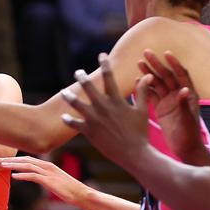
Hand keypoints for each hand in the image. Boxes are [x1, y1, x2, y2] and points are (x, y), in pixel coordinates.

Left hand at [0, 155, 88, 204]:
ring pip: (27, 165)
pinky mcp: (49, 181)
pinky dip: (23, 175)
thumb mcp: (55, 181)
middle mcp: (47, 166)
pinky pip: (33, 176)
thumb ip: (45, 178)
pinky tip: (14, 176)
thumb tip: (37, 178)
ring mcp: (48, 173)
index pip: (29, 159)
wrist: (81, 194)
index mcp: (48, 165)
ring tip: (2, 165)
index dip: (16, 158)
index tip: (5, 160)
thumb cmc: (69, 189)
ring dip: (13, 165)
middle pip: (26, 159)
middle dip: (11, 159)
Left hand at [60, 53, 151, 172]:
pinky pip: (74, 124)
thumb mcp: (142, 110)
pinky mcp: (89, 132)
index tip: (102, 55)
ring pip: (77, 104)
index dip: (105, 65)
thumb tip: (147, 75)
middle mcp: (104, 108)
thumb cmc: (140, 132)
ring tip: (64, 92)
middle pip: (89, 88)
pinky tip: (63, 116)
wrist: (134, 154)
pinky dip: (68, 120)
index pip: (109, 78)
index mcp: (117, 101)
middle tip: (78, 72)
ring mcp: (95, 120)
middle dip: (82, 78)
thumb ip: (142, 91)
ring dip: (69, 97)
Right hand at [138, 50, 208, 163]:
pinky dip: (145, 87)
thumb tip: (184, 90)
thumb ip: (185, 104)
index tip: (166, 53)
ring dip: (149, 73)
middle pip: (167, 75)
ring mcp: (169, 101)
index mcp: (189, 95)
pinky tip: (137, 80)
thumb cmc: (190, 135)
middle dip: (157, 64)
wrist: (184, 149)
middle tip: (146, 53)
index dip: (174, 63)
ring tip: (139, 62)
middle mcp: (179, 94)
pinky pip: (152, 94)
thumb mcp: (188, 120)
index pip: (182, 74)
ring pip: (158, 83)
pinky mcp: (161, 108)